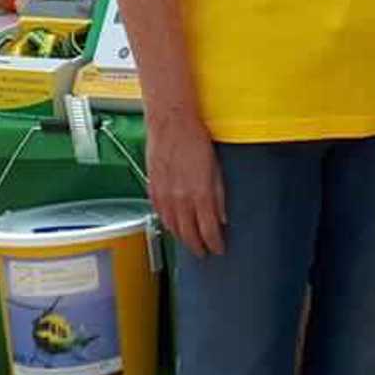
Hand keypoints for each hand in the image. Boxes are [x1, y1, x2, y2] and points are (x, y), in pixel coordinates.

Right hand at [146, 104, 227, 257]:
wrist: (171, 122)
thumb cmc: (195, 138)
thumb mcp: (216, 167)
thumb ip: (219, 195)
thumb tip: (222, 217)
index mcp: (199, 194)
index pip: (208, 231)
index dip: (214, 244)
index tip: (219, 249)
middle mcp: (180, 199)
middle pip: (189, 234)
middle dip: (198, 246)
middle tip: (204, 252)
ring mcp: (164, 195)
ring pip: (172, 227)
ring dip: (182, 238)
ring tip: (190, 242)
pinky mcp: (152, 188)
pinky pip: (160, 214)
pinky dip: (168, 223)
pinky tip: (173, 225)